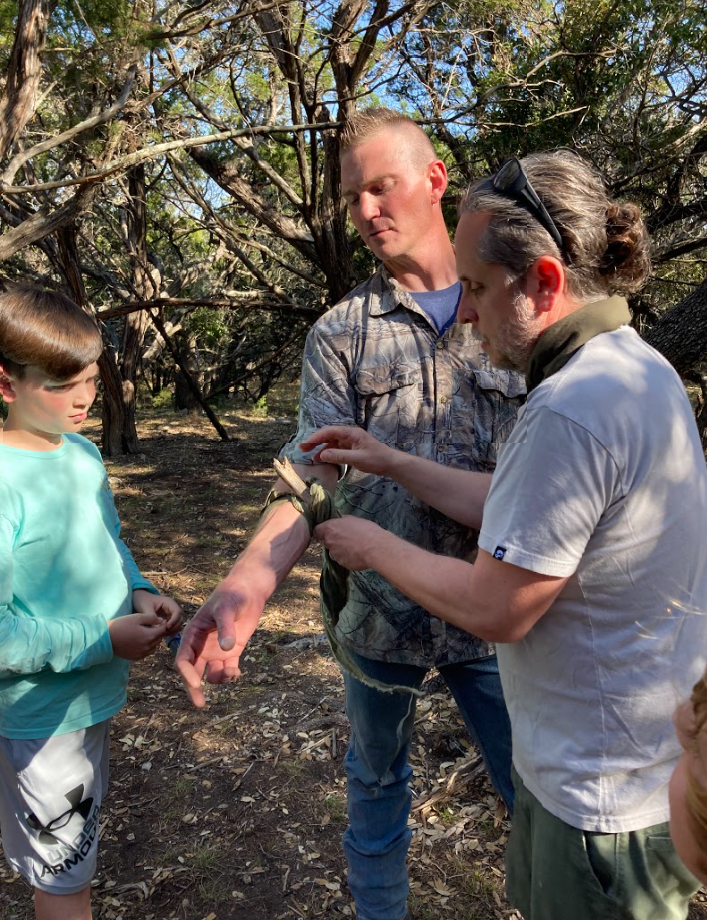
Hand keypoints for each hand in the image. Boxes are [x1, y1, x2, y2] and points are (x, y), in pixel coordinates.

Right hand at [108, 612, 167, 660]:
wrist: (106, 639)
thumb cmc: (121, 625)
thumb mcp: (137, 617)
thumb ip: (151, 618)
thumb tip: (161, 620)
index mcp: (149, 636)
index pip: (163, 630)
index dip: (163, 624)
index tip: (160, 620)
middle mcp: (147, 647)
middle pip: (159, 639)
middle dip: (158, 632)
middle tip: (152, 626)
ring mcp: (141, 653)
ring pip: (154, 646)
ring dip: (153, 640)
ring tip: (145, 633)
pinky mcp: (136, 657)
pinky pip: (147, 652)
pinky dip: (147, 647)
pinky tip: (140, 641)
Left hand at [132, 589, 182, 634]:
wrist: (139, 600)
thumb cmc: (143, 601)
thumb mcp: (146, 607)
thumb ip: (152, 616)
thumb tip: (158, 625)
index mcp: (169, 602)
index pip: (177, 612)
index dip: (174, 620)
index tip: (167, 627)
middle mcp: (172, 609)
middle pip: (180, 619)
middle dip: (174, 627)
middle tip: (164, 632)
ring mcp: (171, 615)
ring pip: (178, 625)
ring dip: (172, 630)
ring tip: (161, 634)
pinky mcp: (168, 621)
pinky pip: (173, 628)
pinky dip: (169, 632)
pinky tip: (161, 634)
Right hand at [175, 581, 262, 708]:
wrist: (247, 592)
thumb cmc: (232, 596)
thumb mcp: (226, 609)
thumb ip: (225, 627)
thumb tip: (226, 649)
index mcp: (192, 635)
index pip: (184, 659)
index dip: (187, 673)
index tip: (197, 684)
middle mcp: (201, 646)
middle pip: (192, 672)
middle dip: (194, 689)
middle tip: (199, 704)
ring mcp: (216, 651)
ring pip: (211, 674)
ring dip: (219, 680)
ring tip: (232, 673)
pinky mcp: (232, 653)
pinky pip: (227, 671)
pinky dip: (231, 677)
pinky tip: (236, 674)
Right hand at [299, 425, 396, 476]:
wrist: (390, 463)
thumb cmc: (377, 459)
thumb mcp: (357, 459)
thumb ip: (339, 456)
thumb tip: (322, 455)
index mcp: (351, 433)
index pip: (329, 432)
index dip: (315, 438)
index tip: (305, 444)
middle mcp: (349, 435)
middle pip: (328, 435)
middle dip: (315, 441)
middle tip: (302, 449)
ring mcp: (350, 441)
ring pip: (331, 442)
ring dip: (320, 448)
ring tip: (310, 457)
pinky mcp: (352, 448)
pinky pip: (336, 448)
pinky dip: (328, 453)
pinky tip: (322, 459)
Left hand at [314, 516, 385, 570]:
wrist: (375, 548)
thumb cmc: (366, 530)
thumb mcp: (354, 519)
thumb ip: (342, 521)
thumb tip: (340, 521)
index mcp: (329, 529)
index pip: (316, 531)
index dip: (322, 531)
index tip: (328, 531)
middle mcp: (329, 542)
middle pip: (327, 542)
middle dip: (334, 541)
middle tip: (346, 538)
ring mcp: (335, 555)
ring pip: (334, 552)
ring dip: (341, 550)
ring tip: (354, 547)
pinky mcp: (342, 564)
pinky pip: (343, 560)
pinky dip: (348, 558)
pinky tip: (358, 555)